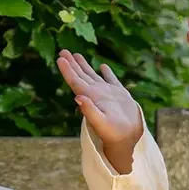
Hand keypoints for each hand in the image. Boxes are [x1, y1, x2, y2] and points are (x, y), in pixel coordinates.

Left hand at [57, 50, 142, 173]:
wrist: (128, 138)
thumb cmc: (113, 133)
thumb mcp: (100, 122)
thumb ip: (89, 110)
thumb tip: (77, 97)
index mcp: (90, 98)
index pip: (75, 81)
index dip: (67, 70)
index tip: (60, 58)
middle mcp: (95, 94)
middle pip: (80, 76)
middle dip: (72, 63)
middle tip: (62, 51)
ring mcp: (107, 94)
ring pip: (92, 76)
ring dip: (84, 65)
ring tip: (76, 55)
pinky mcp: (119, 95)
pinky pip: (111, 80)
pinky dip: (106, 72)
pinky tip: (102, 66)